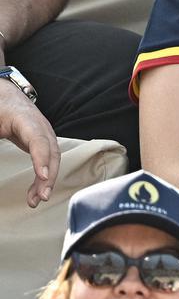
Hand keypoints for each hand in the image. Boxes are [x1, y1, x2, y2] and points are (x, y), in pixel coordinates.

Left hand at [0, 83, 59, 207]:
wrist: (8, 98)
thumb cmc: (2, 108)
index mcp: (26, 118)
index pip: (39, 139)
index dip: (42, 158)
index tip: (43, 176)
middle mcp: (41, 127)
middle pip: (52, 152)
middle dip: (50, 176)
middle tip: (42, 196)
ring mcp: (45, 135)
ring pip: (53, 159)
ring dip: (48, 181)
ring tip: (38, 200)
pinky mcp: (44, 143)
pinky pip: (49, 161)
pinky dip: (44, 178)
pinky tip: (37, 191)